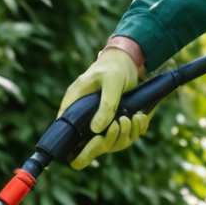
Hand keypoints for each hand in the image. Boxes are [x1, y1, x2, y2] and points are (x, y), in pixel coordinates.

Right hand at [58, 46, 149, 168]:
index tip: (92, 143)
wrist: (127, 61)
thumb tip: (96, 129)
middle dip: (108, 139)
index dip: (71, 142)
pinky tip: (141, 116)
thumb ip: (106, 105)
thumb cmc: (114, 68)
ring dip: (125, 134)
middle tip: (121, 123)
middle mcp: (84, 113)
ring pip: (108, 141)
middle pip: (87, 141)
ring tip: (134, 117)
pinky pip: (123, 135)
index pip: (64, 125)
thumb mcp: (111, 83)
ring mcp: (99, 119)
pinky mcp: (113, 120)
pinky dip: (135, 130)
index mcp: (75, 101)